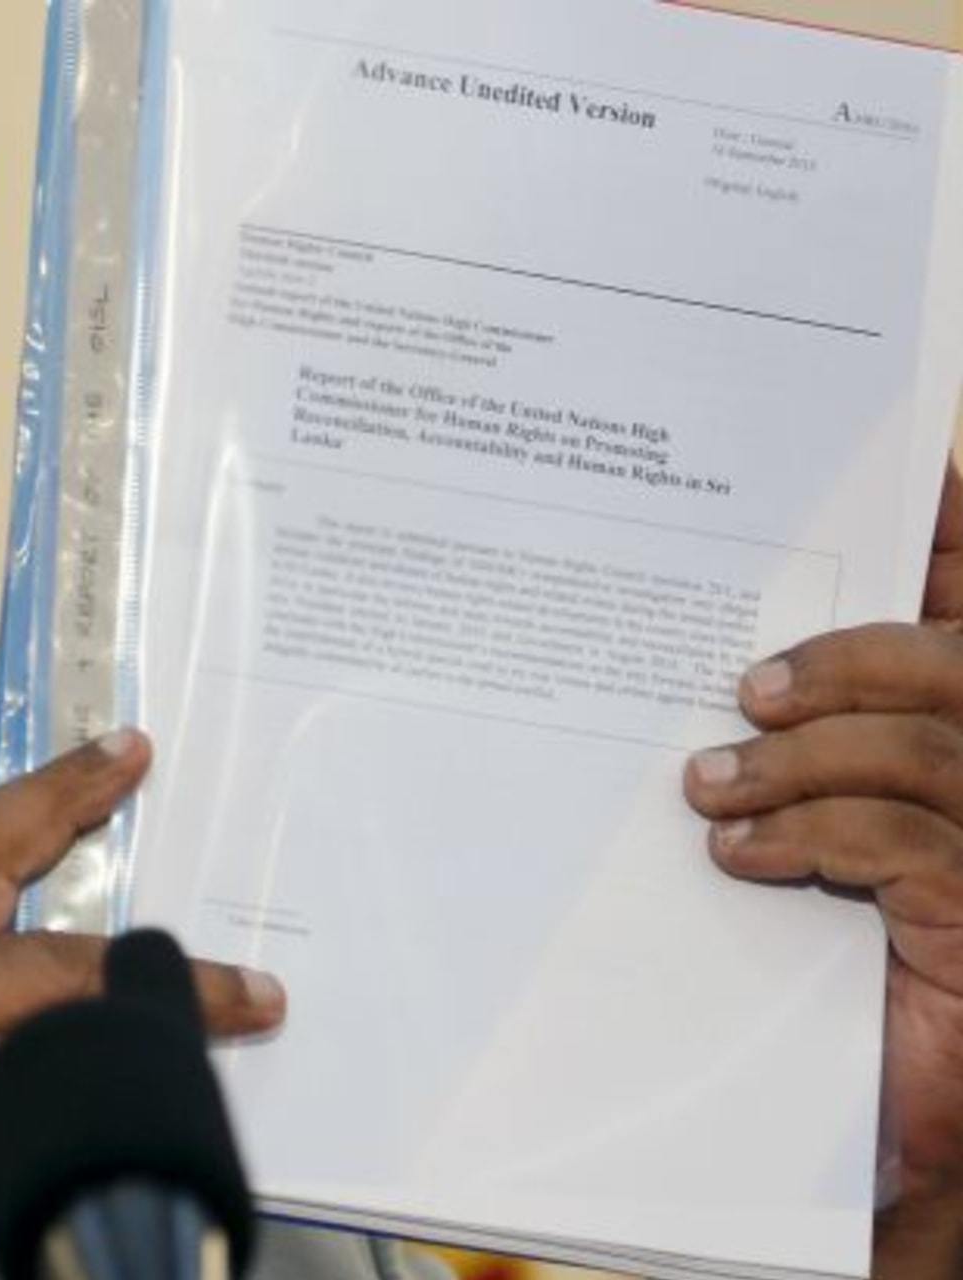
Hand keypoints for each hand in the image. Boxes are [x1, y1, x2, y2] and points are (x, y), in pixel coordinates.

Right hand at [0, 731, 284, 1279]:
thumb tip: (46, 988)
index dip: (58, 793)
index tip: (129, 753)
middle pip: (55, 969)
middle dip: (166, 981)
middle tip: (250, 992)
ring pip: (66, 1067)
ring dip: (143, 1084)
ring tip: (206, 1099)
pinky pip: (44, 1159)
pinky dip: (83, 1170)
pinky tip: (121, 1182)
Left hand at [683, 458, 962, 1276]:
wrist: (872, 1138)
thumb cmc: (825, 979)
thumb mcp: (798, 842)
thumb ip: (799, 747)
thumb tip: (734, 668)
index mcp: (962, 745)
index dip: (957, 540)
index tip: (927, 470)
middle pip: (955, 671)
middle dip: (850, 661)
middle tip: (746, 691)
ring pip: (928, 756)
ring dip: (804, 761)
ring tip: (711, 784)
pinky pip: (911, 853)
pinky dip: (817, 839)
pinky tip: (742, 858)